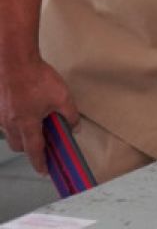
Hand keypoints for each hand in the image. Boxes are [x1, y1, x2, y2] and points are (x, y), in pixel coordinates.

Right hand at [0, 57, 78, 174]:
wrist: (15, 61)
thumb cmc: (37, 78)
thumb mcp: (62, 96)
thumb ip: (70, 114)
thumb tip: (75, 127)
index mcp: (26, 124)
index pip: (34, 150)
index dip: (40, 162)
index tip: (44, 170)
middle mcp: (10, 123)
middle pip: (19, 146)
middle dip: (30, 149)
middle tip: (43, 144)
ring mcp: (1, 115)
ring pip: (10, 134)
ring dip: (21, 135)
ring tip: (35, 126)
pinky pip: (5, 121)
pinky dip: (15, 122)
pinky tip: (24, 111)